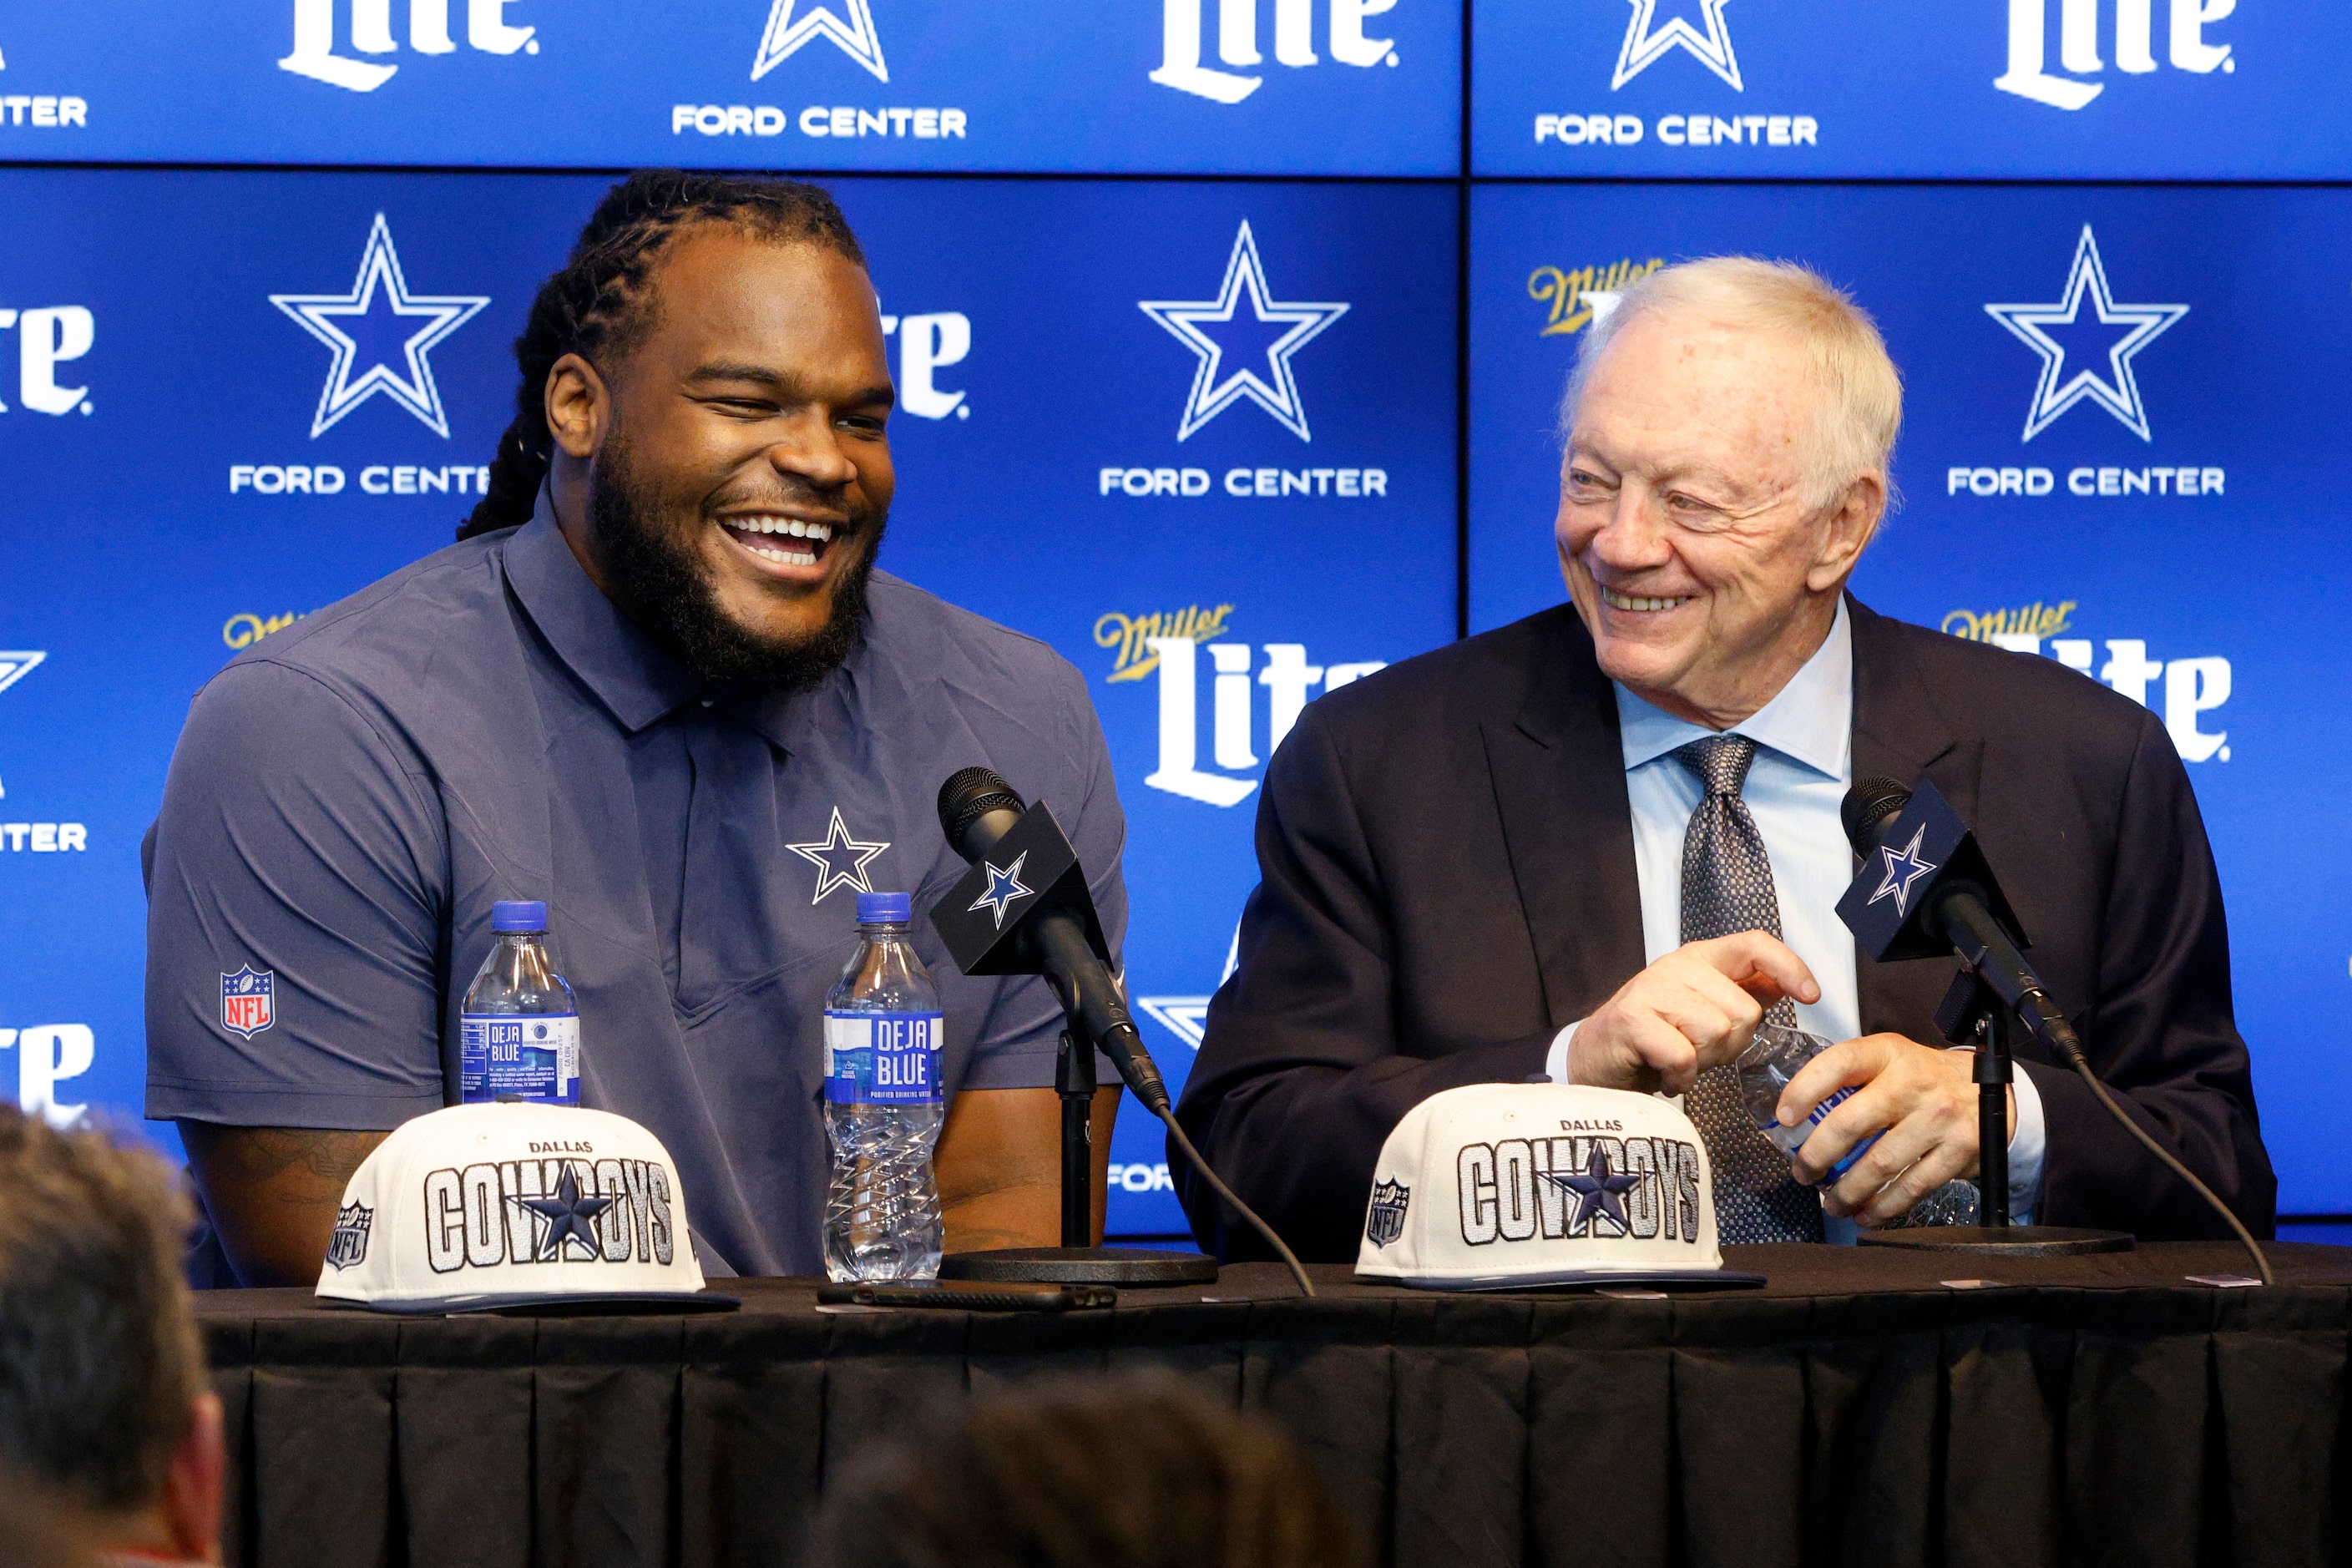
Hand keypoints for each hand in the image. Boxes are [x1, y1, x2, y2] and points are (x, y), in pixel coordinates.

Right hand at [1567, 933, 1819, 1096]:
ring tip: (1681, 1060)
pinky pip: (1684, 1056)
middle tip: (1700, 1052)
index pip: (1754, 945)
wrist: (1596, 1058)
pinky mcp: (1632, 1019)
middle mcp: (1677, 965)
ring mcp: (1652, 989)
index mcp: (1701, 958)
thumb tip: (1789, 984)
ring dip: (1704, 1062)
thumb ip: (1744, 994)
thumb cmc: (1656, 1036)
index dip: (1789, 967)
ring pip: (1716, 1032)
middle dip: (1731, 1045)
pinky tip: (1667, 1075)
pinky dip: (1681, 1077)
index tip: (1811, 995)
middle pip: (1743, 1010)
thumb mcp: (1704, 1009)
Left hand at [1777, 1034, 2015, 1227]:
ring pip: (1879, 1163)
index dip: (1804, 1090)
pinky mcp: (1959, 1150)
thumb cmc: (1926, 1078)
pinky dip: (1884, 1206)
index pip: (1838, 1063)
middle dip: (1817, 1155)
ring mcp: (1938, 1117)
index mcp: (1888, 1053)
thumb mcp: (1891, 1060)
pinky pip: (1913, 1186)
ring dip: (1847, 1190)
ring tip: (1831, 1202)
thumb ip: (1852, 1080)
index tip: (1784, 1117)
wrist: (1993, 1090)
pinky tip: (1867, 1213)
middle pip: (1851, 1122)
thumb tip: (1800, 1116)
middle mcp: (1913, 1082)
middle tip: (1802, 1172)